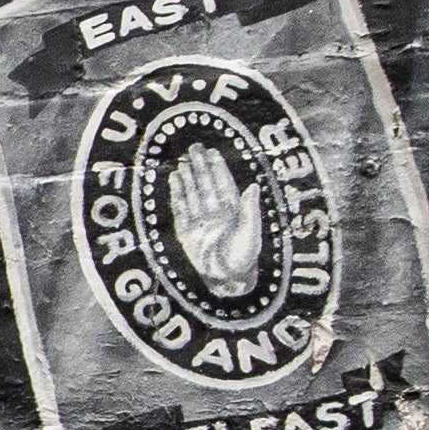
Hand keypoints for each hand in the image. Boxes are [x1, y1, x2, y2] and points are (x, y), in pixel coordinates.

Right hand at [163, 140, 264, 297]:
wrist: (226, 280)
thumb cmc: (243, 258)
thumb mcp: (252, 234)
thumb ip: (250, 211)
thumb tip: (253, 187)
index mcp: (233, 212)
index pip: (223, 185)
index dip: (218, 169)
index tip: (213, 153)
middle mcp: (216, 213)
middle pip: (206, 185)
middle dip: (200, 167)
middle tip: (194, 149)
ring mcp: (200, 221)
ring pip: (193, 194)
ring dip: (188, 178)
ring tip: (182, 162)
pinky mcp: (187, 232)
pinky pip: (181, 209)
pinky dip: (178, 195)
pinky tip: (175, 181)